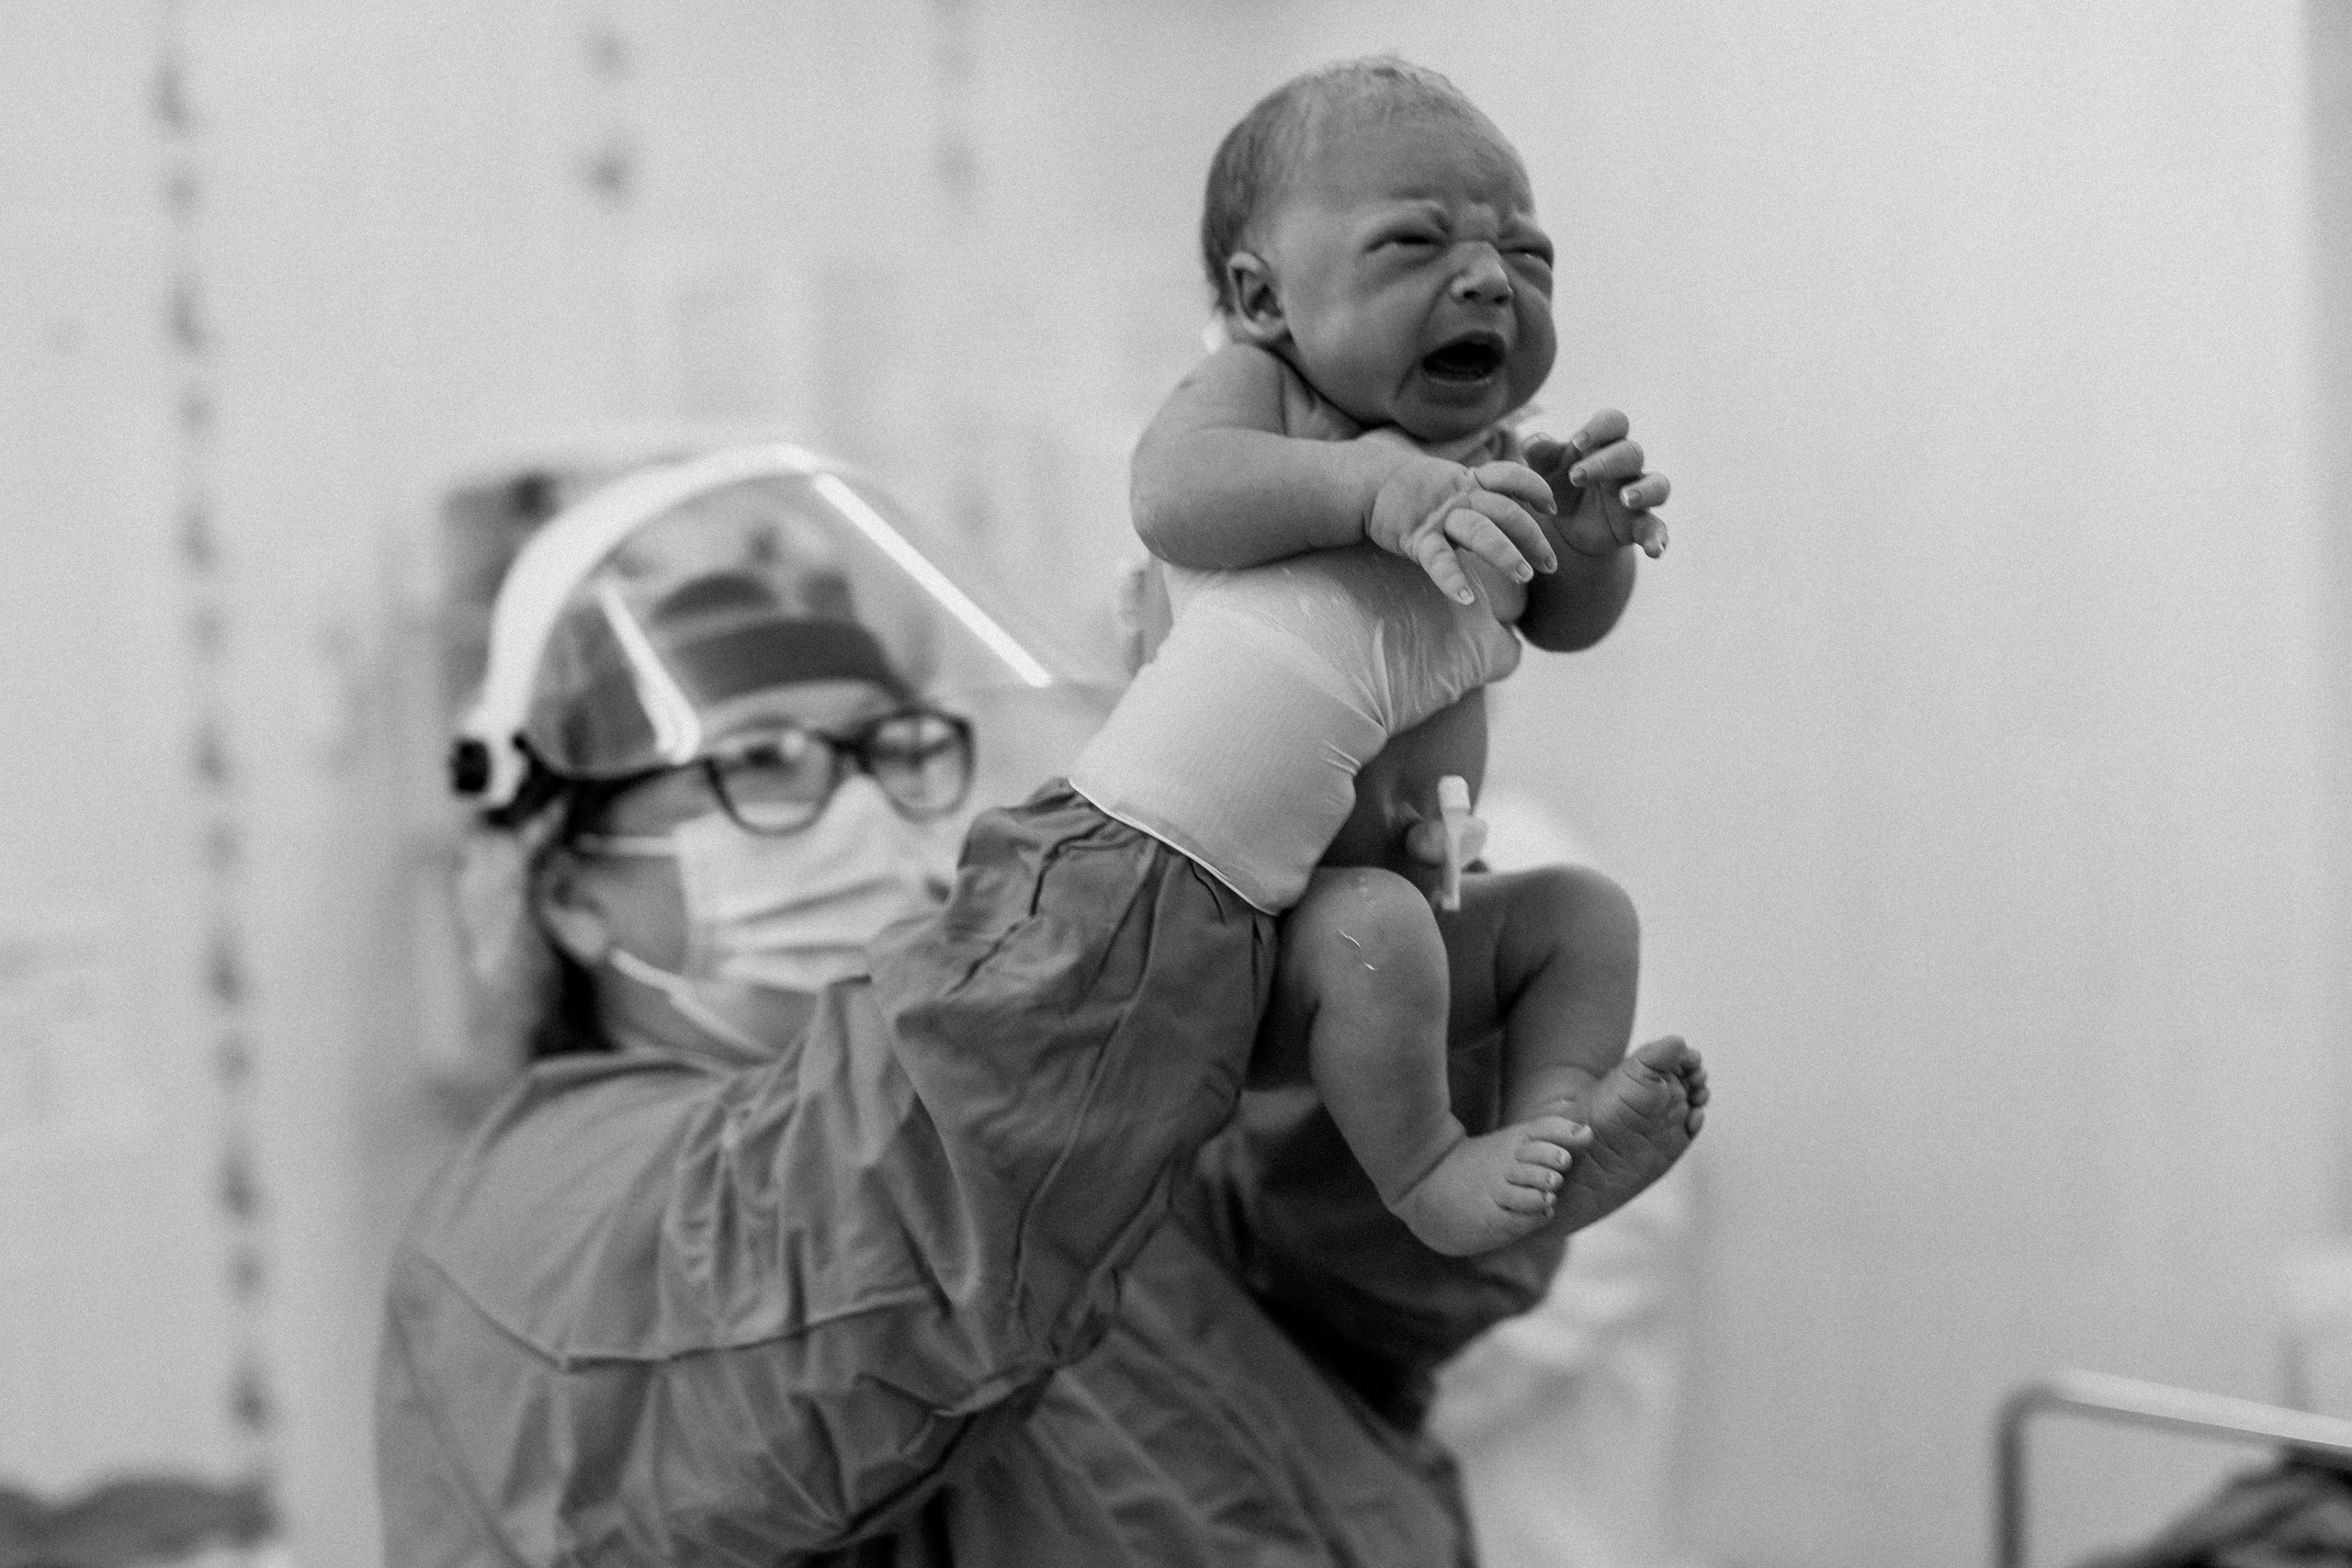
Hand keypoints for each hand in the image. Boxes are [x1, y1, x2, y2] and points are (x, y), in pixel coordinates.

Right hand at [1365, 451, 1559, 606]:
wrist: (1367, 485)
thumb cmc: (1412, 489)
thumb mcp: (1450, 483)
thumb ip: (1479, 495)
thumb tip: (1509, 511)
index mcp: (1469, 482)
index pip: (1510, 477)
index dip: (1534, 488)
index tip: (1551, 507)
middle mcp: (1459, 497)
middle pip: (1505, 512)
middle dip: (1532, 537)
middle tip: (1550, 564)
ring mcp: (1438, 516)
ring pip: (1480, 532)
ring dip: (1506, 554)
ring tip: (1526, 576)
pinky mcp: (1415, 537)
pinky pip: (1438, 560)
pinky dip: (1452, 580)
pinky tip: (1467, 599)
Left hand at [1522, 408, 1670, 558]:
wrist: (1568, 526)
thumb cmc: (1560, 484)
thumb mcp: (1545, 470)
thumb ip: (1539, 454)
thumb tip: (1532, 442)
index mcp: (1602, 445)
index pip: (1614, 422)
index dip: (1599, 428)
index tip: (1576, 443)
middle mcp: (1625, 467)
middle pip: (1631, 452)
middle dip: (1606, 462)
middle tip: (1576, 477)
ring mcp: (1637, 495)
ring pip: (1657, 484)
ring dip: (1644, 490)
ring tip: (1626, 499)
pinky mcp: (1640, 524)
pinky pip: (1656, 528)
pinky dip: (1658, 538)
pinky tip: (1655, 550)